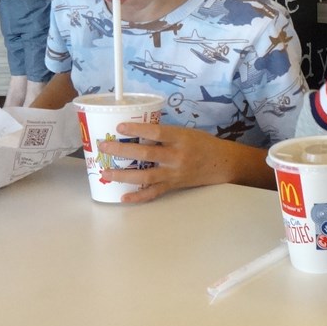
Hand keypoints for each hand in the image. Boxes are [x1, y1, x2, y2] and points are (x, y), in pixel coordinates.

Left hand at [99, 123, 271, 202]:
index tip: (119, 127)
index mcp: (181, 139)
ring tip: (106, 172)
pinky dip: (138, 197)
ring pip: (145, 176)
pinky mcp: (173, 186)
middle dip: (122, 151)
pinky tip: (123, 198)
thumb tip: (137, 130)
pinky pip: (153, 193)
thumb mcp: (186, 132)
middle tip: (104, 147)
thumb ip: (165, 133)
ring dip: (123, 175)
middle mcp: (176, 157)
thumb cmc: (203, 144)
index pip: (156, 133)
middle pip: (145, 154)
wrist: (222, 164)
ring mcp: (174, 173)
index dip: (137, 130)